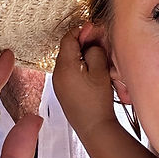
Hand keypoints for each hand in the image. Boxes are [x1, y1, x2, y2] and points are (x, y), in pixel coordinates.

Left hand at [53, 26, 119, 146]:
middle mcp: (57, 73)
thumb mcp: (100, 71)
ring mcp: (59, 83)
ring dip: (84, 54)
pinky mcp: (64, 90)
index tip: (95, 29)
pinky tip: (94, 70)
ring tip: (100, 57)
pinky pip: (71, 70)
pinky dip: (81, 65)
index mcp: (64, 66)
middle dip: (84, 42)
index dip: (82, 30)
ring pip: (70, 59)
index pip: (68, 38)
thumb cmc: (98, 102)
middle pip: (68, 48)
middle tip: (101, 41)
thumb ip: (95, 50)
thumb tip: (91, 40)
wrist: (94, 128)